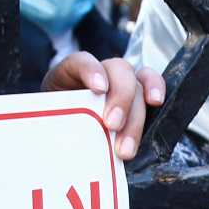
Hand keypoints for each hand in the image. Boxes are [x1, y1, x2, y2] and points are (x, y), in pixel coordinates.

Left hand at [42, 54, 164, 161]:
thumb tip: (64, 145)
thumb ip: (57, 126)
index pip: (81, 61)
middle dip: (119, 98)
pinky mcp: (137, 96)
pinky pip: (151, 85)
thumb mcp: (51, 122)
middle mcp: (100, 72)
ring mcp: (121, 82)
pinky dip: (156, 91)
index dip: (92, 70)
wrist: (65, 133)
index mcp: (70, 74)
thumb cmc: (57, 126)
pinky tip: (157, 103)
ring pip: (136, 84)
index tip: (98, 88)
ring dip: (136, 114)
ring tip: (126, 147)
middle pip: (117, 71)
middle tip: (112, 124)